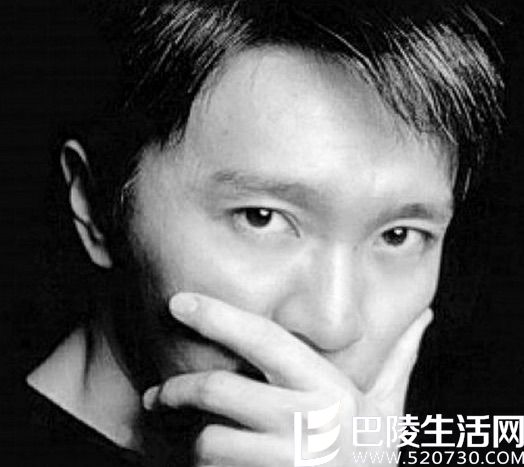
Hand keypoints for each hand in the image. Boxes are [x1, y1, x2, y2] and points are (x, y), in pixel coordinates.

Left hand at [143, 293, 431, 466]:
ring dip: (198, 442)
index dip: (218, 315)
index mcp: (329, 391)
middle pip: (217, 388)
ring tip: (207, 443)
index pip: (263, 339)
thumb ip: (399, 361)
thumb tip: (426, 316)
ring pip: (208, 440)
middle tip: (162, 393)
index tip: (179, 302)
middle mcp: (306, 422)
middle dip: (179, 389)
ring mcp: (283, 462)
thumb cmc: (370, 463)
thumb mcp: (388, 413)